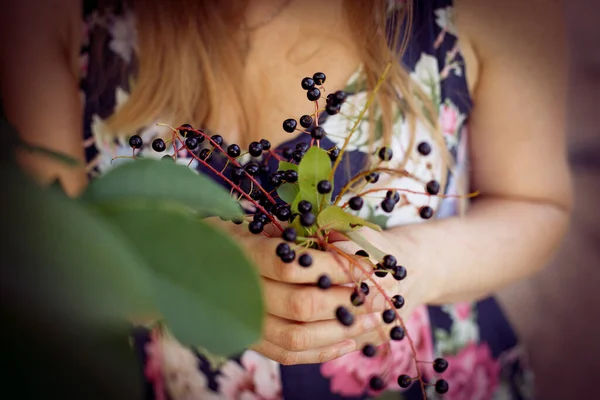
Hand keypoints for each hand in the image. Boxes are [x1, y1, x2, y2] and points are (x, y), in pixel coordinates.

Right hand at [213, 219, 417, 364]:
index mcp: (243, 252)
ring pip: (298, 337)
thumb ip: (303, 230)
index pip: (293, 266)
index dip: (335, 268)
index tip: (368, 268)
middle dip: (348, 301)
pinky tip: (351, 340)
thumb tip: (348, 247)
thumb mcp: (269, 219)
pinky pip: (289, 355)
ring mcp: (244, 321)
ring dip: (342, 329)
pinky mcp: (251, 341)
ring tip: (374, 318)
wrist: (206, 259)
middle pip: (300, 305)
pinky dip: (324, 351)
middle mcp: (239, 291)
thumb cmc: (249, 232)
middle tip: (381, 295)